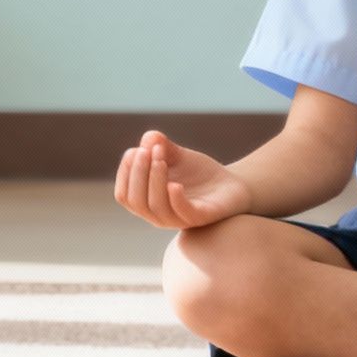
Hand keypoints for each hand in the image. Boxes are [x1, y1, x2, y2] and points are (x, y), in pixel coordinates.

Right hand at [114, 129, 250, 229]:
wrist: (231, 185)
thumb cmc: (198, 174)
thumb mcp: (178, 157)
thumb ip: (162, 146)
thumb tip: (150, 137)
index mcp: (148, 202)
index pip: (124, 195)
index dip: (125, 173)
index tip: (135, 150)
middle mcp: (159, 215)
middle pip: (136, 201)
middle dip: (138, 174)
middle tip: (147, 151)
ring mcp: (179, 219)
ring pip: (156, 207)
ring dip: (155, 180)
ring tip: (161, 158)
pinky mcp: (200, 217)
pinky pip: (183, 213)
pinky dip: (175, 198)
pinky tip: (175, 183)